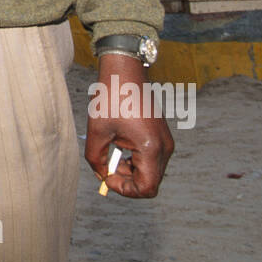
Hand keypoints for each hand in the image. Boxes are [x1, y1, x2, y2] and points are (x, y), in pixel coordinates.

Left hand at [84, 54, 174, 197]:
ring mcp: (166, 142)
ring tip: (110, 153)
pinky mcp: (162, 137)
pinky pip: (151, 160)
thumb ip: (96, 160)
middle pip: (149, 183)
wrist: (125, 71)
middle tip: (106, 166)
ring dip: (129, 170)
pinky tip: (119, 146)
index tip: (107, 176)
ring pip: (150, 173)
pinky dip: (134, 160)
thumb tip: (102, 176)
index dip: (125, 189)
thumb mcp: (97, 132)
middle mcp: (164, 148)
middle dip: (126, 180)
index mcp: (151, 148)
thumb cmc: (111, 98)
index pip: (146, 189)